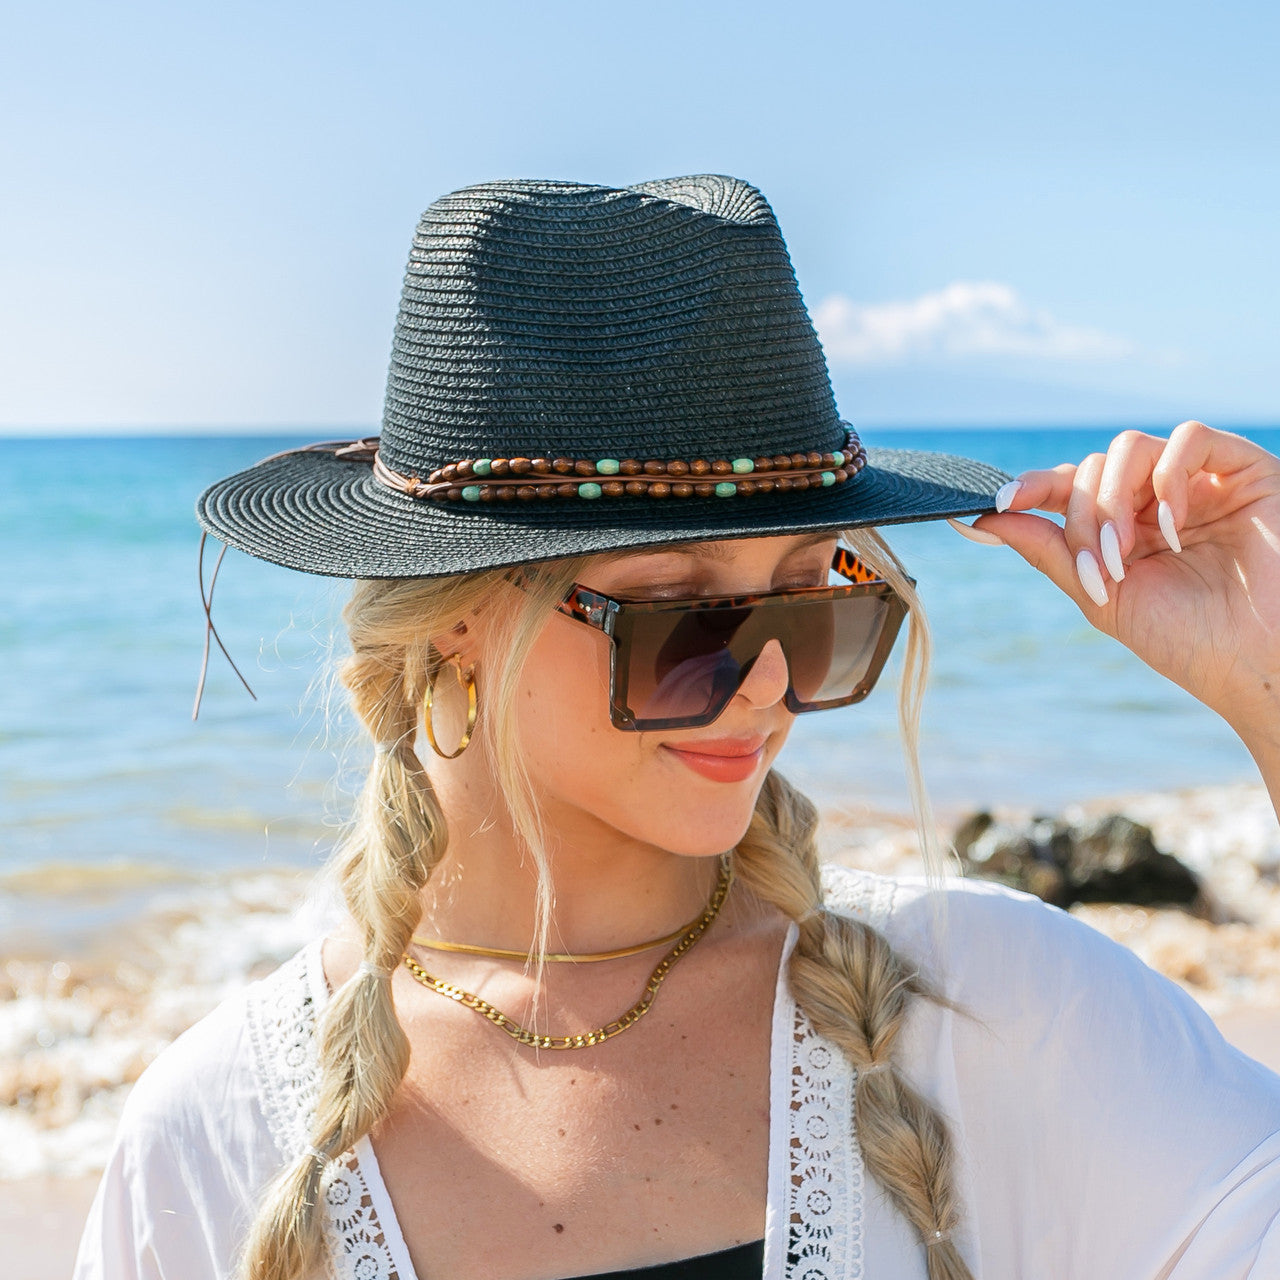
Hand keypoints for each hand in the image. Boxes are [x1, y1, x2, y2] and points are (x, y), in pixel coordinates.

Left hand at [955, 422, 1279, 757]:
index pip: (1071, 488)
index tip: (1000, 502)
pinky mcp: (1244, 470)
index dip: (1033, 487)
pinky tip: (1173, 527)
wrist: (1258, 663)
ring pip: (1130, 448)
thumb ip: (1050, 552)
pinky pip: (1191, 438)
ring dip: (1113, 500)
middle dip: (1083, 517)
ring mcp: (1200, 481)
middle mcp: (1159, 499)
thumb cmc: (1188, 639)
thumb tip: (985, 517)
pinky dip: (1168, 477)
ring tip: (1127, 553)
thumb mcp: (1102, 596)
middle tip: (1101, 565)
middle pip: (1093, 469)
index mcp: (1126, 528)